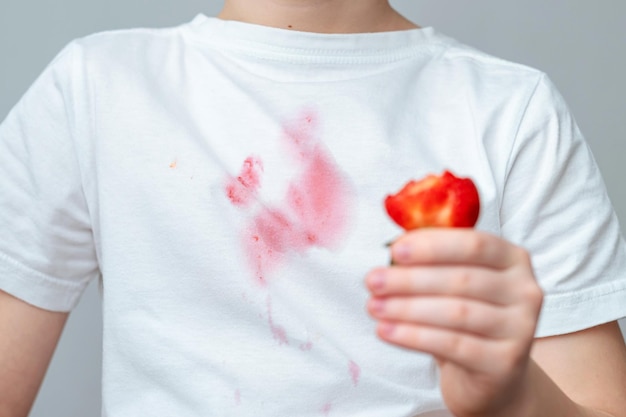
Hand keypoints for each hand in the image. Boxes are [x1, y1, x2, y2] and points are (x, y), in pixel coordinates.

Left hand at [366, 229, 542, 416]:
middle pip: (461, 280)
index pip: (475, 244)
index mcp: (512, 259)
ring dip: (406, 308)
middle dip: (410, 280)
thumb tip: (395, 244)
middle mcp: (525, 291)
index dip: (433, 246)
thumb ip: (434, 258)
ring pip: (456, 313)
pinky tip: (386, 331)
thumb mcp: (456, 281)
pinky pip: (453, 345)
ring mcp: (520, 328)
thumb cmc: (466, 316)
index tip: (395, 251)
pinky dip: (413, 336)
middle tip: (373, 281)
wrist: (490, 374)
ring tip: (374, 307)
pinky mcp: (505, 362)